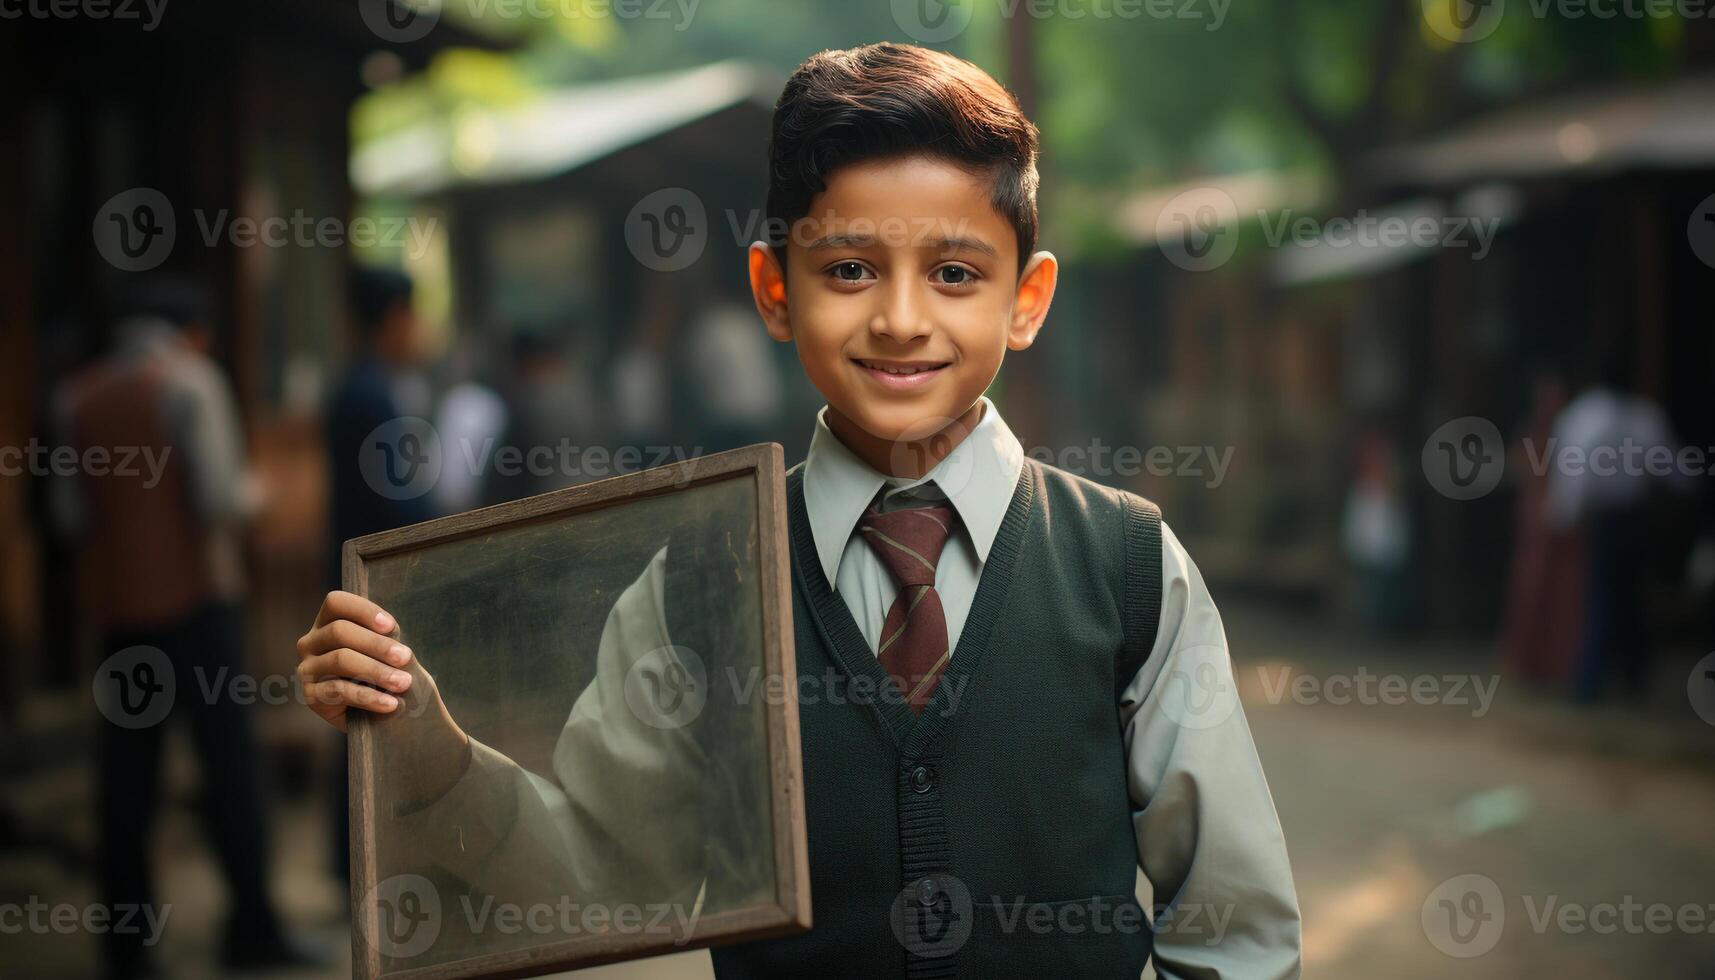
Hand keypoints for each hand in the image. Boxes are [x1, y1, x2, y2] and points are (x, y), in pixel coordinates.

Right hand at [297, 591, 472, 807]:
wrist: (375, 713)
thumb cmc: (383, 673)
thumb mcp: (385, 651)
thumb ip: (385, 637)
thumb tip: (391, 631)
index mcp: (327, 622)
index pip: (336, 603)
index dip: (363, 610)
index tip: (391, 626)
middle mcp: (310, 642)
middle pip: (340, 631)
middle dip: (377, 644)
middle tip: (406, 658)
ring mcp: (307, 669)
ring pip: (340, 660)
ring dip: (377, 671)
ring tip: (403, 683)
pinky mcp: (310, 696)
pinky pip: (338, 691)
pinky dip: (369, 697)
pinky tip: (390, 703)